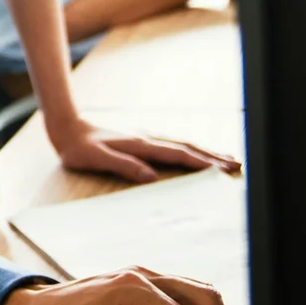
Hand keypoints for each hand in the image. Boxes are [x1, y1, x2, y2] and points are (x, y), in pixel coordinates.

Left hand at [51, 117, 240, 183]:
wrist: (67, 128)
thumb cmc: (79, 148)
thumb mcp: (97, 159)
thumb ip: (124, 166)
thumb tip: (151, 176)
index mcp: (141, 145)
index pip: (178, 155)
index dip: (201, 162)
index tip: (222, 169)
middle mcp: (148, 139)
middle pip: (188, 147)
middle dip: (213, 156)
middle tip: (238, 164)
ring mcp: (146, 138)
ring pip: (183, 144)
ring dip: (206, 152)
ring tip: (227, 159)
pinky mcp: (142, 141)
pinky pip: (174, 146)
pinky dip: (191, 150)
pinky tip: (197, 155)